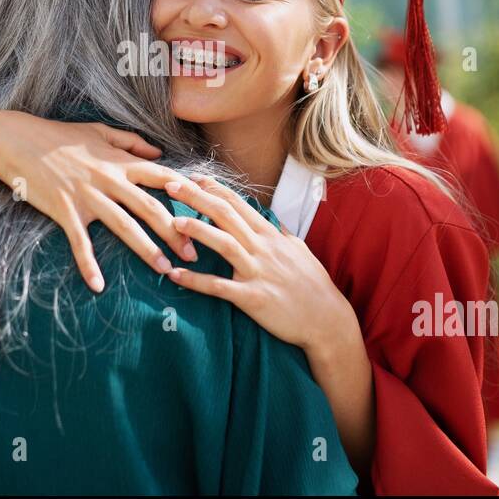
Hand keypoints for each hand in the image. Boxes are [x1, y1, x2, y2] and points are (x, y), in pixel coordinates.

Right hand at [0, 112, 197, 292]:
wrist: (18, 140)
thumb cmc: (59, 135)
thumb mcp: (99, 131)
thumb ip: (131, 142)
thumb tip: (158, 153)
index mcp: (119, 162)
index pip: (162, 177)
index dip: (186, 193)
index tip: (206, 210)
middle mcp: (108, 179)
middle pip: (149, 207)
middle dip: (174, 231)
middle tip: (194, 253)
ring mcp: (87, 196)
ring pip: (123, 226)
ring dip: (145, 249)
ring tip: (164, 269)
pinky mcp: (64, 210)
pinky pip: (79, 242)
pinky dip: (88, 264)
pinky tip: (98, 285)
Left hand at [163, 175, 356, 352]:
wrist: (327, 320)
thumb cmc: (313, 285)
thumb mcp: (299, 250)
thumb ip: (281, 233)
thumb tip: (272, 219)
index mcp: (271, 236)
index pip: (238, 204)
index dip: (214, 188)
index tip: (193, 177)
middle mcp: (263, 248)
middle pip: (226, 215)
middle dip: (197, 198)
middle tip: (170, 185)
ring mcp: (258, 272)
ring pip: (224, 244)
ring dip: (197, 231)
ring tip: (173, 222)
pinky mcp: (253, 298)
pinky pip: (220, 287)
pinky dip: (197, 281)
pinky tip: (176, 275)